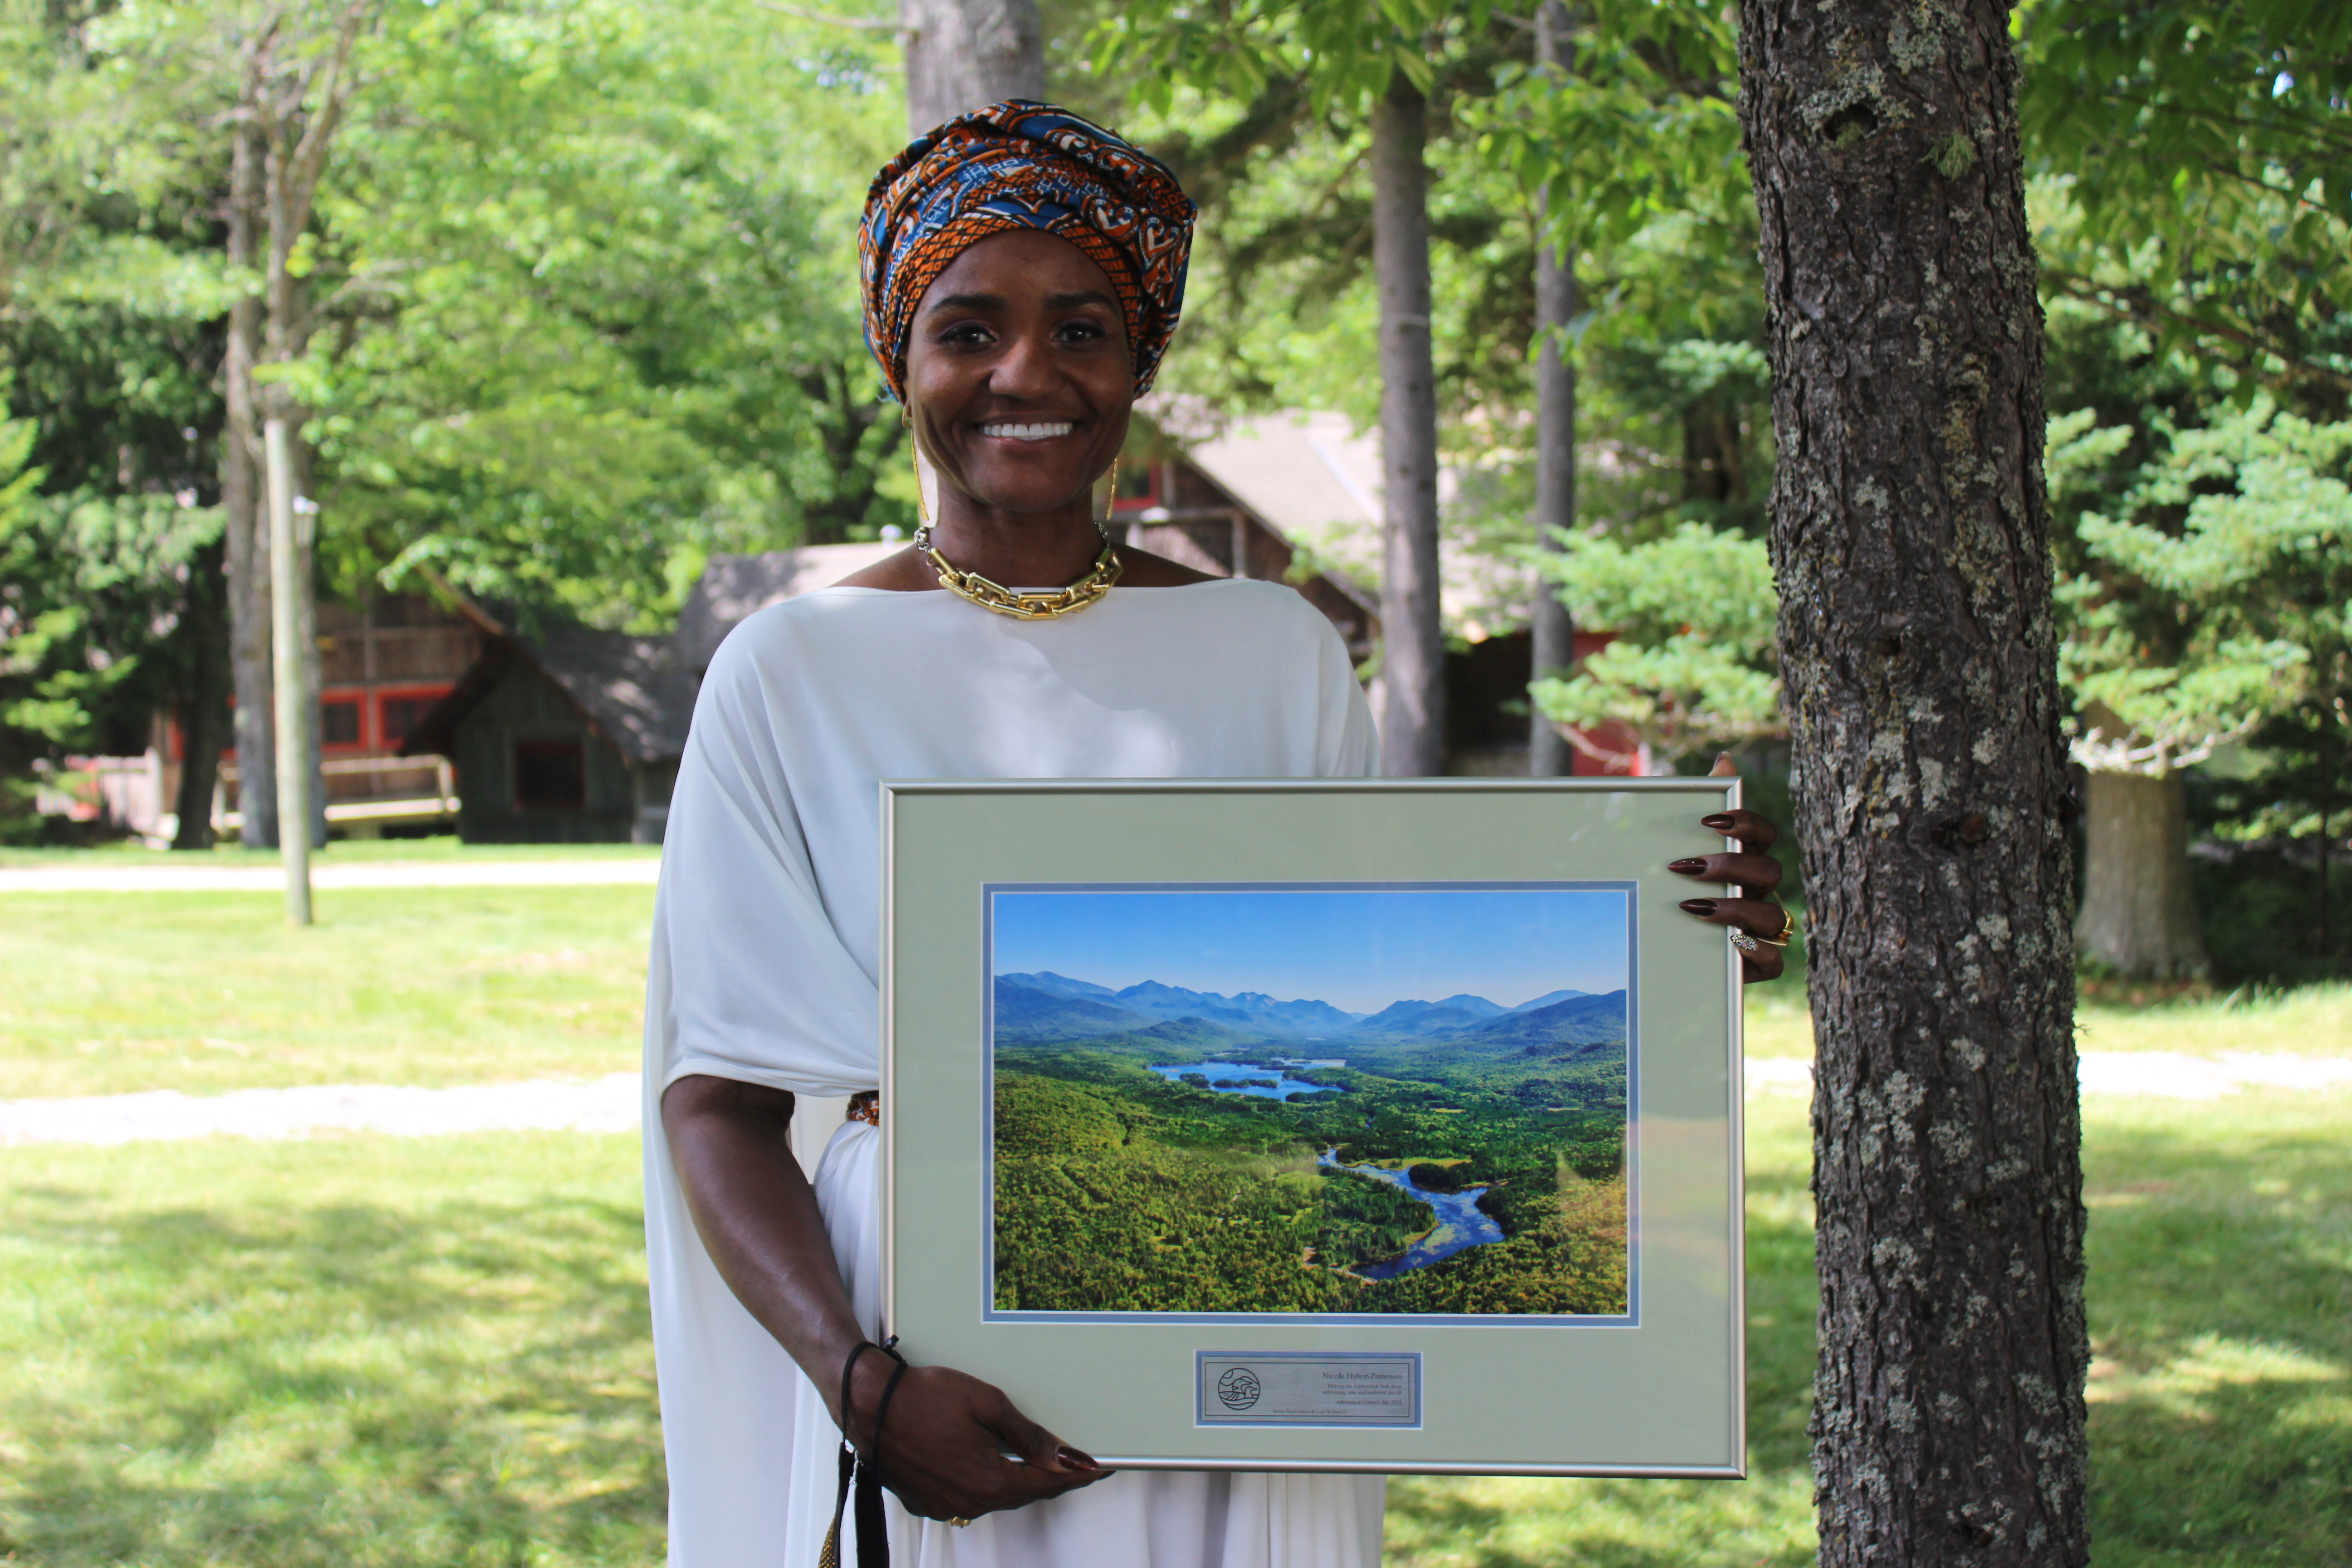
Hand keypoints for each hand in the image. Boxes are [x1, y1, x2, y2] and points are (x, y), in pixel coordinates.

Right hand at [849, 1357, 1109, 1522]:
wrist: (868, 1404)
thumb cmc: (923, 1397)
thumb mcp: (986, 1404)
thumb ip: (1027, 1435)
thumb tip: (1064, 1457)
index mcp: (988, 1480)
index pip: (1047, 1483)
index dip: (1076, 1476)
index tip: (1098, 1469)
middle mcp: (968, 1503)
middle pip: (1022, 1493)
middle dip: (1049, 1479)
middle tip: (1072, 1464)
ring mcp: (944, 1506)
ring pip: (994, 1498)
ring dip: (1015, 1481)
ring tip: (1033, 1462)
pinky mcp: (925, 1503)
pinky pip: (967, 1498)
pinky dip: (984, 1484)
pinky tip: (987, 1463)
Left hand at [1669, 752, 1791, 984]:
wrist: (1665, 950)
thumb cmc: (1678, 889)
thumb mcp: (1680, 847)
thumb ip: (1702, 804)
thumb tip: (1726, 759)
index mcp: (1745, 860)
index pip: (1763, 834)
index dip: (1745, 823)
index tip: (1708, 820)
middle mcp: (1759, 892)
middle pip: (1769, 871)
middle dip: (1731, 866)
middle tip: (1686, 866)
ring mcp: (1761, 929)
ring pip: (1775, 916)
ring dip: (1737, 908)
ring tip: (1694, 907)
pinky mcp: (1755, 964)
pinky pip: (1774, 960)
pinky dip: (1757, 951)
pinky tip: (1732, 943)